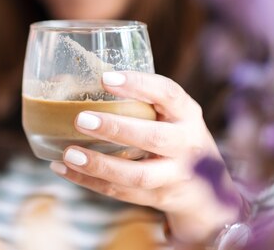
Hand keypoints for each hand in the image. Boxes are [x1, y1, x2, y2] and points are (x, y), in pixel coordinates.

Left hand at [49, 71, 241, 243]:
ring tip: (69, 153)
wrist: (209, 192)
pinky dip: (89, 182)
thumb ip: (140, 99)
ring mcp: (175, 175)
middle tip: (81, 119)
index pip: (168, 94)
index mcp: (187, 114)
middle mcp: (187, 144)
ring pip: (137, 175)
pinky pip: (122, 193)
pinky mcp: (159, 198)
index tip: (105, 78)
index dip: (139, 84)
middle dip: (116, 129)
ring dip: (99, 165)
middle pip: (154, 138)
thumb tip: (76, 75)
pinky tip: (64, 169)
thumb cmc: (175, 136)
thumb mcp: (171, 115)